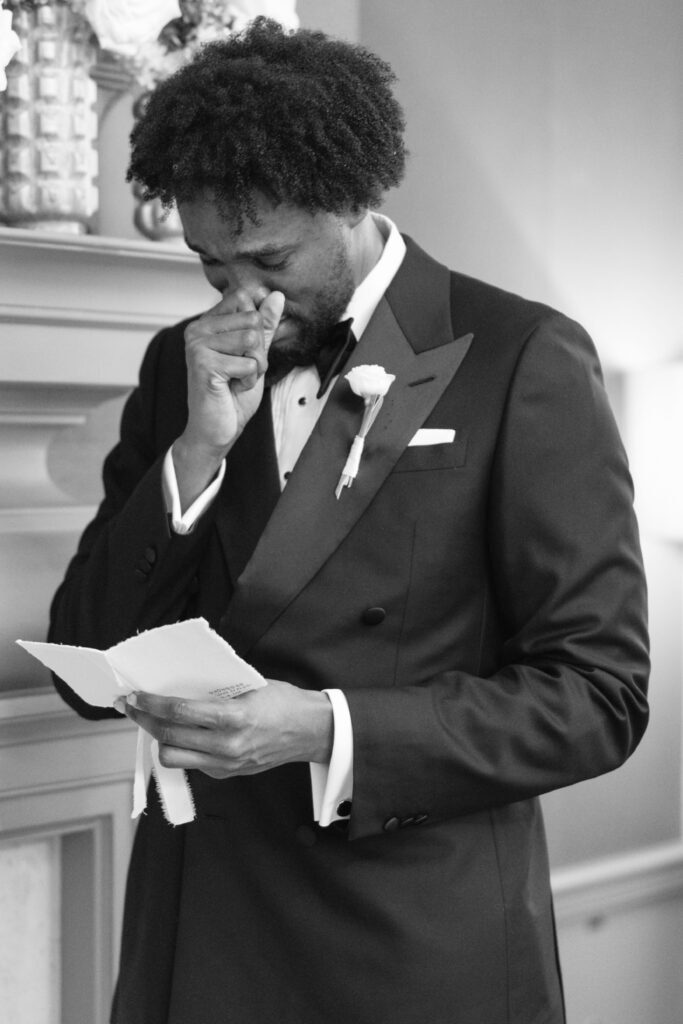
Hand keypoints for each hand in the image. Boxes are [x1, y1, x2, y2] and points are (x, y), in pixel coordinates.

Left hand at [119, 680, 333, 777]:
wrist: (310, 731)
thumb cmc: (283, 702)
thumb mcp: (250, 686)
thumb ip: (216, 690)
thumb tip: (178, 685)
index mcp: (234, 717)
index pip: (179, 712)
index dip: (152, 703)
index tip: (136, 695)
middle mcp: (227, 746)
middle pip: (168, 736)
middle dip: (143, 719)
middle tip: (131, 705)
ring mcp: (226, 764)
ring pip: (172, 757)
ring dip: (156, 739)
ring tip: (151, 722)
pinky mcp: (226, 774)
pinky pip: (191, 764)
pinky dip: (179, 748)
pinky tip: (178, 734)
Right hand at [173, 288, 284, 507]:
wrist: (216, 429)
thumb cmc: (232, 394)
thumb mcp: (255, 355)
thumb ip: (265, 325)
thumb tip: (277, 295)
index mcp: (207, 322)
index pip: (244, 301)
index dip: (256, 330)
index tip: (241, 353)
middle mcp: (198, 329)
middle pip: (252, 321)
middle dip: (257, 351)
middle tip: (238, 370)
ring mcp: (198, 345)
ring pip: (252, 341)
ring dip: (254, 367)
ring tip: (235, 379)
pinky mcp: (204, 364)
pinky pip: (249, 364)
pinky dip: (248, 381)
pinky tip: (231, 389)